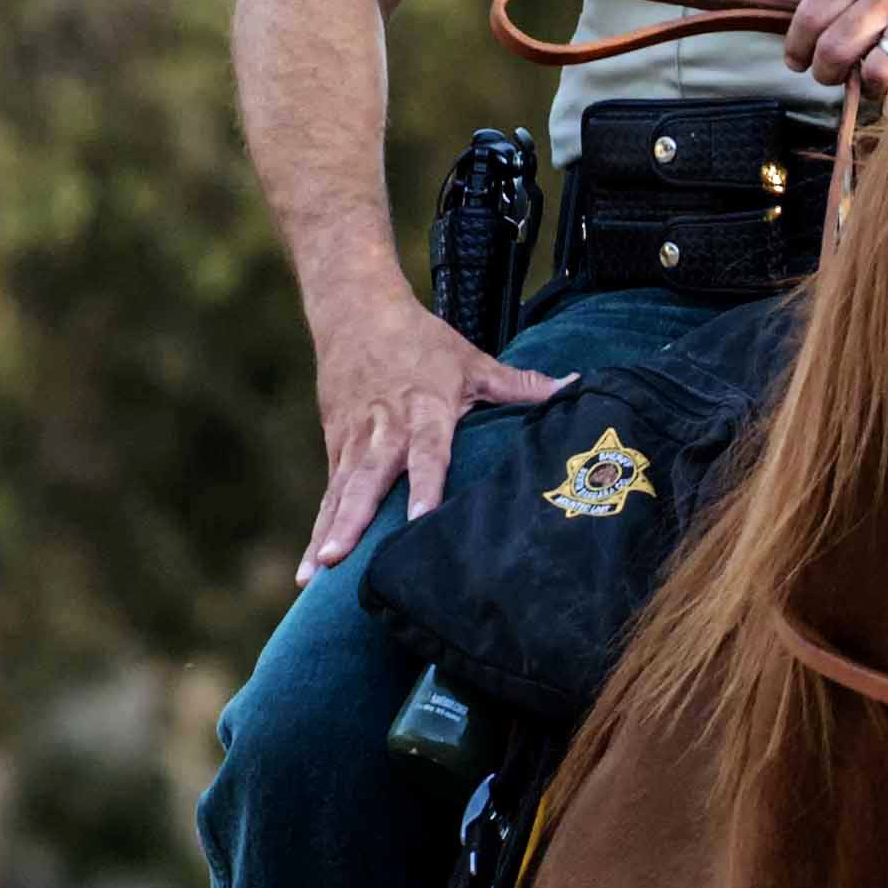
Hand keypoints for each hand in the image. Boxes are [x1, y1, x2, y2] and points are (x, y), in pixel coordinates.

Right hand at [297, 283, 562, 580]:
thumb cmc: (423, 341)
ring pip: (339, 492)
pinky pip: (327, 494)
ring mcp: (354, 440)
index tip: (419, 520)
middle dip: (352, 520)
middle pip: (367, 479)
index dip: (424, 486)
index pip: (426, 454)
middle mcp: (383, 430)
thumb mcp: (473, 360)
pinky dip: (317, 528)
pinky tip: (311, 569)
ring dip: (328, 532)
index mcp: (424, 411)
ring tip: (316, 574)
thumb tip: (577, 386)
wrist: (356, 312)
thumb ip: (521, 384)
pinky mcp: (335, 446)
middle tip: (338, 558)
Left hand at [783, 0, 887, 93]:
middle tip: (825, 73)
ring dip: (852, 83)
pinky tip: (885, 82)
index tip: (795, 59)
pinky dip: (883, 88)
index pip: (810, 10)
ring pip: (863, 67)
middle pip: (831, 44)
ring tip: (856, 79)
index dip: (795, 44)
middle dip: (821, 69)